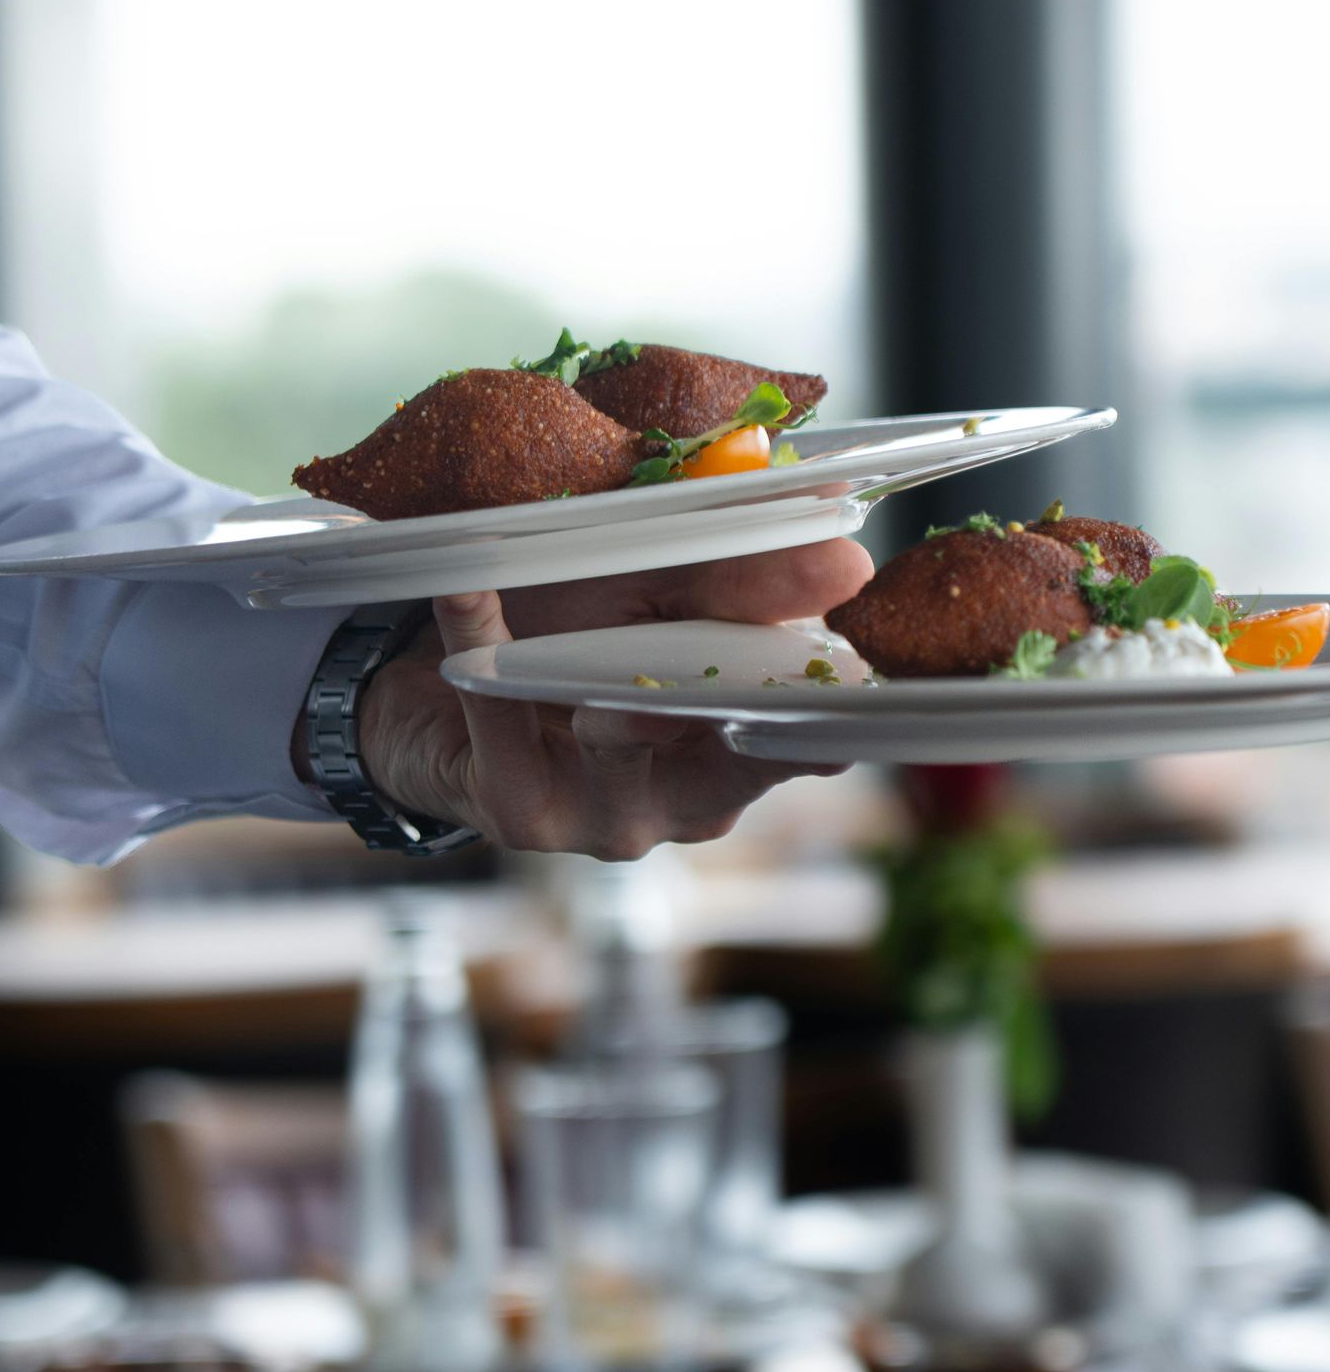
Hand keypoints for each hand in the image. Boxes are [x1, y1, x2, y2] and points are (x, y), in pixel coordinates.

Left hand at [355, 537, 872, 859]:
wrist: (432, 687)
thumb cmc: (563, 636)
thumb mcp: (654, 594)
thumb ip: (736, 580)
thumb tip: (844, 555)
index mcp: (739, 754)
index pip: (806, 737)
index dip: (829, 699)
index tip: (855, 660)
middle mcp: (687, 801)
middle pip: (728, 742)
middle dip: (731, 677)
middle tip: (739, 630)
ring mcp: (607, 815)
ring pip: (626, 737)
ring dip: (609, 676)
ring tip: (588, 630)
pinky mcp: (521, 811)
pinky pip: (502, 720)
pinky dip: (482, 640)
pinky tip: (464, 589)